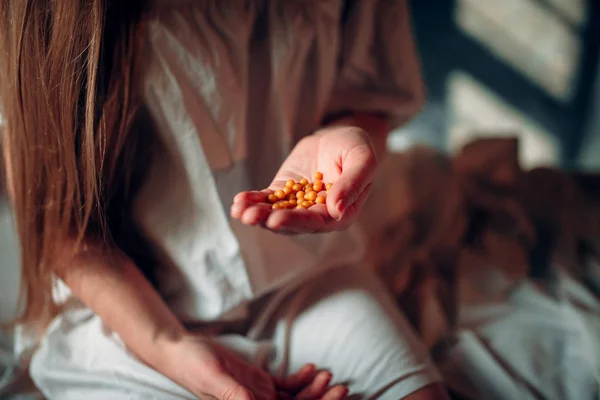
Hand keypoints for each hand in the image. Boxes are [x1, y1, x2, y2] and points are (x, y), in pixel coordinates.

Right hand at [170, 335, 347, 398]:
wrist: (180, 350)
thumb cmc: (193, 364)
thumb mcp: (213, 376)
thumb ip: (232, 394)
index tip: (333, 395)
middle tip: (341, 386)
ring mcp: (258, 398)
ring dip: (314, 391)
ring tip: (327, 374)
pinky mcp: (258, 384)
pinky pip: (285, 388)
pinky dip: (300, 381)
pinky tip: (311, 368)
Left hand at [231, 125, 376, 233]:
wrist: (339, 137)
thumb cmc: (356, 148)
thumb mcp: (363, 159)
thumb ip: (353, 183)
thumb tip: (337, 210)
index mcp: (341, 213)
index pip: (317, 222)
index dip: (296, 222)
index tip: (276, 220)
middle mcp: (318, 215)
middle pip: (292, 222)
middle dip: (270, 220)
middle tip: (251, 217)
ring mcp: (299, 206)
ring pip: (276, 214)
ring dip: (257, 214)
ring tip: (239, 210)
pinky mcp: (283, 194)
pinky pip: (267, 201)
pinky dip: (253, 201)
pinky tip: (238, 202)